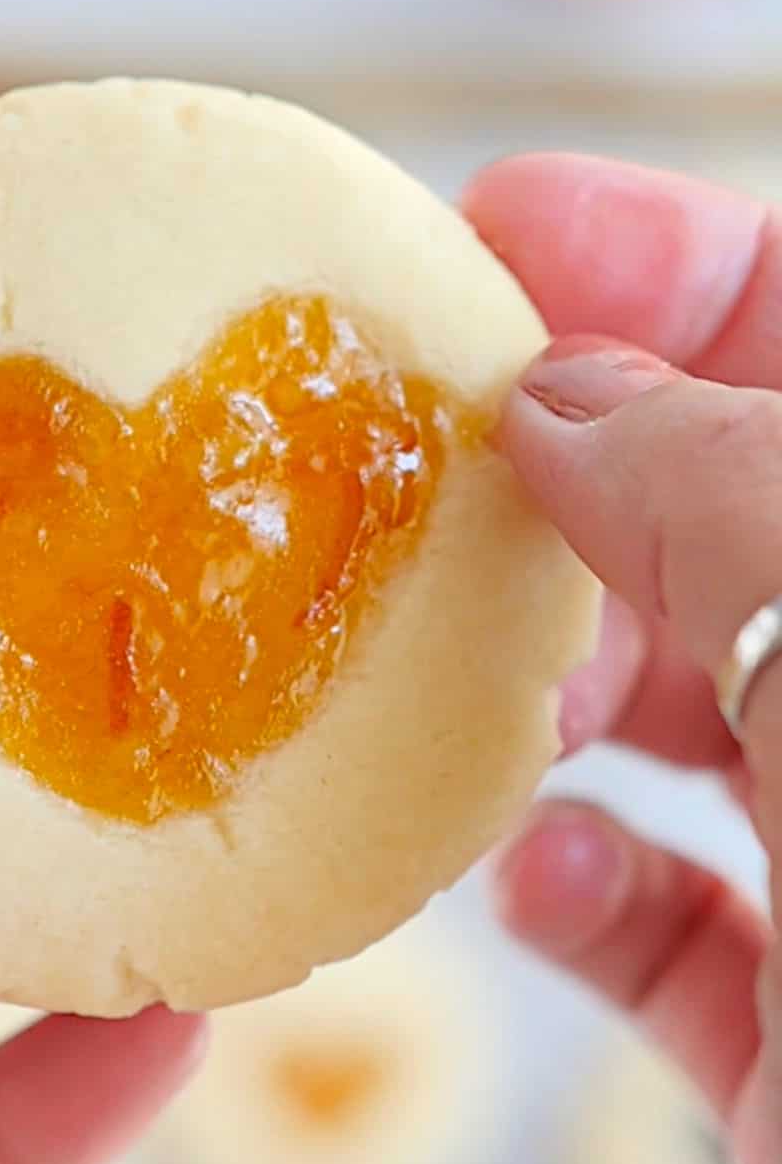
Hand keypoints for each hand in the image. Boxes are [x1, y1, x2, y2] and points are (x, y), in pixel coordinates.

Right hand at [463, 155, 781, 1163]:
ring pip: (693, 719)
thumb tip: (567, 399)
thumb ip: (730, 488)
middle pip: (735, 525)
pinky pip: (679, 932)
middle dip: (573, 496)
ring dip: (558, 696)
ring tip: (477, 692)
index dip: (672, 267)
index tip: (499, 231)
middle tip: (429, 477)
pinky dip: (589, 896)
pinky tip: (547, 882)